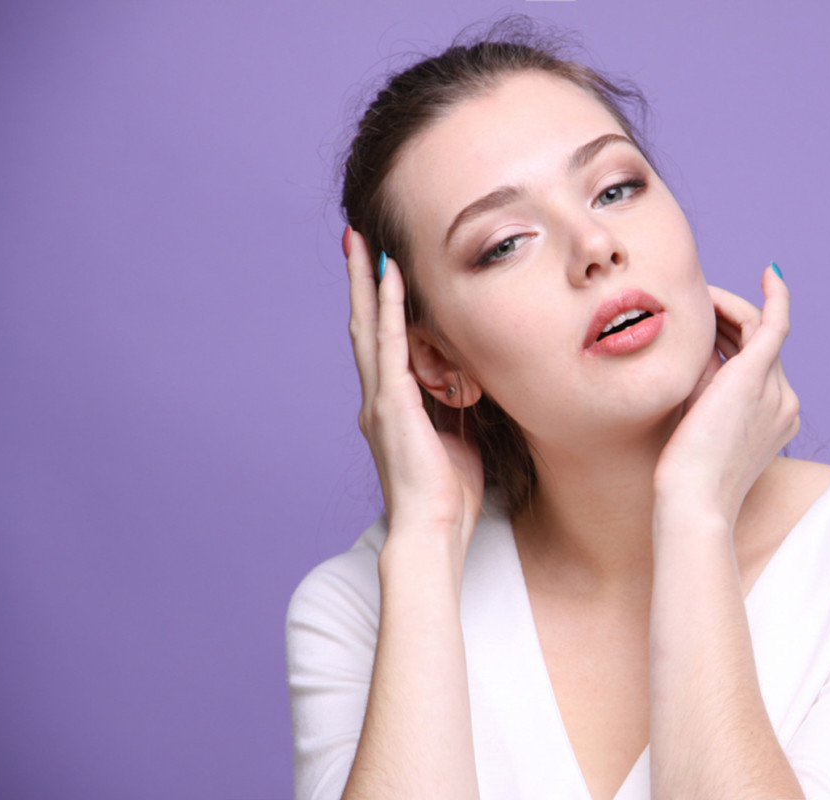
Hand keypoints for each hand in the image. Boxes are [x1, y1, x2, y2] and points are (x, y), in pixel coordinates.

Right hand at [345, 228, 483, 553]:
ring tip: (360, 241)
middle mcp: (377, 398)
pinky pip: (391, 343)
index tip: (379, 268)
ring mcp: (381, 399)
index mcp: (392, 407)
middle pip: (365, 325)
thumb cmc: (448, 496)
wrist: (432, 530)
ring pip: (369, 326)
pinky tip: (390, 275)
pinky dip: (390, 307)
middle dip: (361, 281)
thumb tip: (474, 383)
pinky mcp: (393, 403)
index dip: (379, 305)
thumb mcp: (460, 439)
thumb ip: (458, 407)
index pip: (383, 344)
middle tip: (355, 238)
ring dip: (366, 281)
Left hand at [653, 265, 799, 527]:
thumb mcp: (697, 422)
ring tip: (697, 299)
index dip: (726, 341)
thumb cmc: (685, 475)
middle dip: (724, 322)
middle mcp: (785, 403)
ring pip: (757, 330)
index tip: (704, 332)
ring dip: (726, 310)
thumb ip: (702, 387)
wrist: (693, 499)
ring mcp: (777, 390)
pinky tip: (770, 274)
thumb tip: (690, 350)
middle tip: (692, 309)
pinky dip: (775, 297)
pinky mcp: (758, 376)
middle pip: (757, 344)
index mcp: (774, 419)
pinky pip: (774, 324)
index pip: (754, 363)